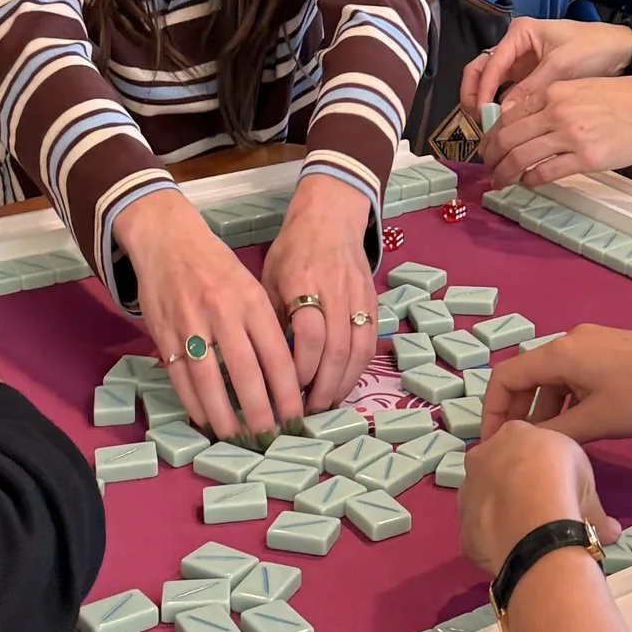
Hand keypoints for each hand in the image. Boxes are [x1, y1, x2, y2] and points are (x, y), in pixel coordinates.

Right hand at [116, 186, 304, 438]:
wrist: (167, 242)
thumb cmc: (217, 267)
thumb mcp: (251, 287)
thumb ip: (265, 327)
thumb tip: (283, 376)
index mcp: (252, 302)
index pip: (276, 355)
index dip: (287, 392)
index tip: (295, 417)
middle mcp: (222, 314)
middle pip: (245, 374)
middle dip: (259, 412)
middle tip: (269, 437)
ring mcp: (190, 325)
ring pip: (209, 381)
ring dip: (224, 416)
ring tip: (237, 438)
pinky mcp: (164, 334)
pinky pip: (180, 378)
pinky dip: (193, 403)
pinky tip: (205, 420)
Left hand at [260, 171, 380, 413]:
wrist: (330, 219)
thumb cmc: (292, 251)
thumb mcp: (269, 278)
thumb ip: (269, 318)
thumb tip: (258, 365)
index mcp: (304, 282)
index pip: (309, 335)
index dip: (300, 369)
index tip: (287, 390)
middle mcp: (335, 291)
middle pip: (335, 349)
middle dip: (321, 386)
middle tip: (306, 412)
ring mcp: (358, 297)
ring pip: (357, 350)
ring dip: (342, 384)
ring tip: (325, 405)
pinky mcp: (373, 302)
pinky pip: (370, 343)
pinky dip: (359, 369)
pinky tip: (344, 385)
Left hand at [457, 419, 616, 576]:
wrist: (534, 518)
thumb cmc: (562, 482)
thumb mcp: (588, 482)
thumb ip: (592, 506)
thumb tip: (611, 532)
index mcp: (512, 434)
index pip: (521, 444)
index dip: (538, 465)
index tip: (554, 484)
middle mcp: (481, 457)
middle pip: (496, 469)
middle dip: (514, 487)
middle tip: (542, 510)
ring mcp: (467, 494)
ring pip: (484, 502)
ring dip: (502, 513)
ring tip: (529, 535)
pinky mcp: (464, 529)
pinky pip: (481, 536)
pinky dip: (495, 543)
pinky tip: (515, 553)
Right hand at [460, 12, 631, 114]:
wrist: (624, 53)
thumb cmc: (594, 48)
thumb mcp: (562, 66)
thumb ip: (531, 88)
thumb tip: (504, 114)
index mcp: (520, 34)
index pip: (489, 62)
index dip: (482, 89)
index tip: (483, 114)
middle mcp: (515, 47)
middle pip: (481, 71)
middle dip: (475, 95)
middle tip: (479, 122)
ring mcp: (522, 64)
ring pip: (491, 84)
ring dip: (486, 105)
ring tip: (490, 129)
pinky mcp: (531, 80)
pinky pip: (509, 94)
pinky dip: (504, 109)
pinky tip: (507, 128)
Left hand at [477, 72, 631, 187]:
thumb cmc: (625, 97)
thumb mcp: (582, 87)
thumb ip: (552, 101)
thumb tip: (525, 120)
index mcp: (554, 92)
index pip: (510, 113)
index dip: (492, 131)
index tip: (488, 142)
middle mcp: (557, 113)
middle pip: (508, 137)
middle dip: (491, 154)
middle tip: (486, 164)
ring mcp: (570, 137)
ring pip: (521, 157)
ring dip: (504, 172)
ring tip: (498, 180)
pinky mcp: (585, 159)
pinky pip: (546, 173)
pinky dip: (530, 180)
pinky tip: (526, 182)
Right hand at [481, 321, 631, 448]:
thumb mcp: (596, 421)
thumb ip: (556, 433)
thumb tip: (527, 444)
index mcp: (559, 354)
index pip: (505, 378)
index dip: (492, 411)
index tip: (493, 443)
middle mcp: (568, 342)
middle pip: (527, 377)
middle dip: (519, 413)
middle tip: (520, 448)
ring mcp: (589, 344)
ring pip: (552, 379)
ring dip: (546, 410)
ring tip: (552, 445)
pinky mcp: (606, 351)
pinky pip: (572, 376)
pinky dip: (567, 401)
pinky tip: (579, 427)